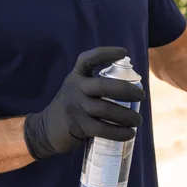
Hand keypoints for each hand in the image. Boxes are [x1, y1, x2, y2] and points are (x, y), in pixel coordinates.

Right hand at [24, 47, 146, 159]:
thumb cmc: (72, 108)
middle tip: (142, 95)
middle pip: (104, 86)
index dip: (106, 53)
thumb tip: (131, 88)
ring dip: (127, 115)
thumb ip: (95, 86)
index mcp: (76, 77)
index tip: (124, 53)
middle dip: (127, 90)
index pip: (88, 59)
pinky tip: (130, 134)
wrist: (45, 129)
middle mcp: (75, 89)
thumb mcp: (77, 90)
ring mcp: (75, 107)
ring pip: (105, 109)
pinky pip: (102, 129)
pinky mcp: (77, 126)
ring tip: (138, 120)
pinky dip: (119, 132)